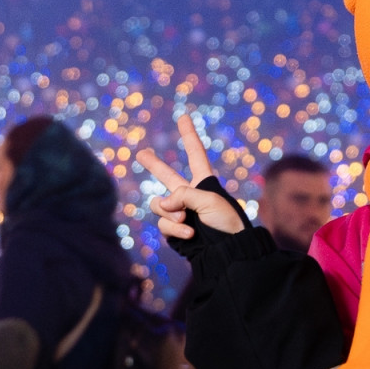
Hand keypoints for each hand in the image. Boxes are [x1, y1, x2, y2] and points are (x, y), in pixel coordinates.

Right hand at [135, 113, 245, 242]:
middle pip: (167, 175)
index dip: (189, 135)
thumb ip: (182, 194)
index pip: (195, 153)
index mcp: (204, 182)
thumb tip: (163, 203)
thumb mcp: (208, 199)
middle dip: (154, 165)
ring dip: (171, 213)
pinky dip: (174, 228)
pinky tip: (190, 233)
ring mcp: (180, 212)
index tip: (184, 117)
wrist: (227, 251)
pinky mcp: (174, 229)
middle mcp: (189, 195)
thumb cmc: (225, 222)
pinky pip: (163, 223)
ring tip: (187, 220)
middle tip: (141, 153)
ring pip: (159, 205)